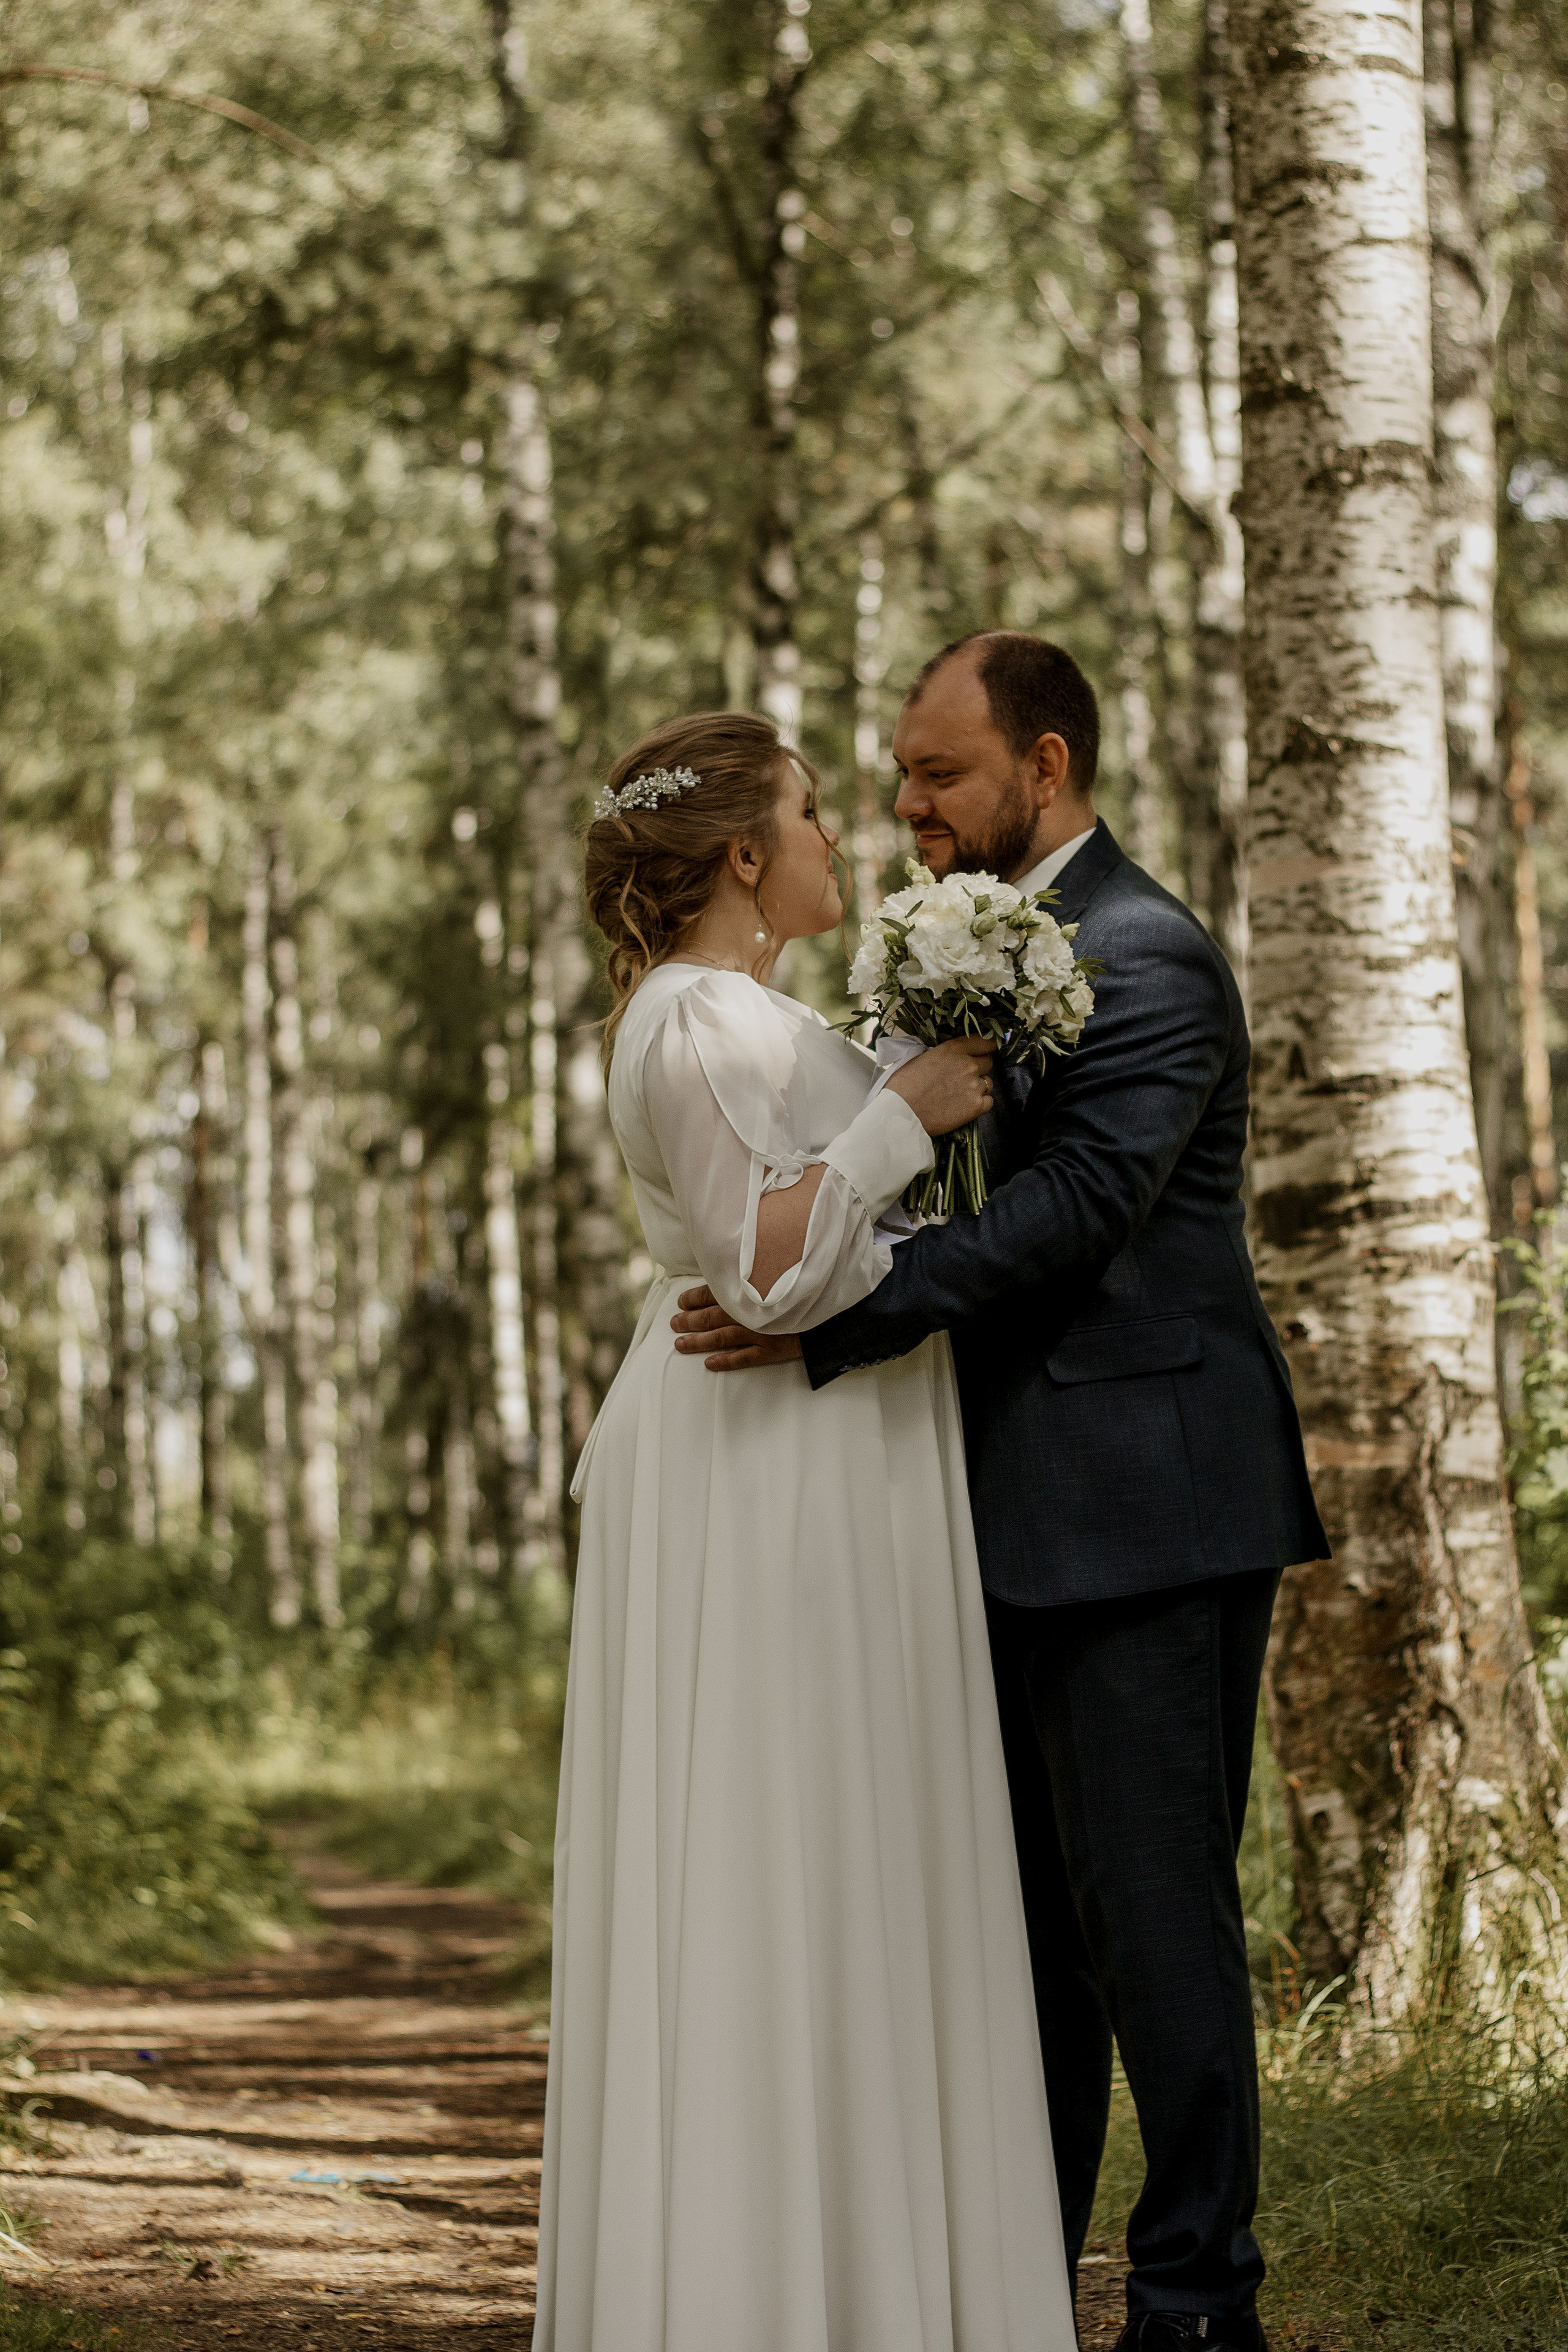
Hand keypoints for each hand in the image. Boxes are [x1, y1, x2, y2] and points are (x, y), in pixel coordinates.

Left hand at [672, 1286, 803, 1370]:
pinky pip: (743, 1358)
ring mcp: (759, 1332)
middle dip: (689, 1320)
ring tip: (680, 1344)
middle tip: (674, 1324)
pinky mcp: (771, 1350)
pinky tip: (709, 1363)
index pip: (713, 1293)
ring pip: (720, 1337)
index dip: (694, 1299)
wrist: (831, 1314)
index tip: (681, 1302)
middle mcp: (749, 1311)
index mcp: (748, 1290)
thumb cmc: (801, 1289)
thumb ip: (754, 1275)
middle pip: (711, 1316)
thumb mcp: (777, 1274)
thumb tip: (729, 1273)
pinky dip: (725, 1361)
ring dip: (698, 1341)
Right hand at [886, 1035, 995, 1135]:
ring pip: (987, 1083)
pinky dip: (980, 1103)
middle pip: (988, 1062)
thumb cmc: (903, 1086)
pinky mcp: (976, 1106)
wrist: (900, 1113)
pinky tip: (964, 1106)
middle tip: (962, 1078)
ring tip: (959, 1095)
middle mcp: (968, 1065)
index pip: (985, 1041)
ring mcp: (974, 1086)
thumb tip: (950, 1055)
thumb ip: (942, 1053)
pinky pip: (988, 1101)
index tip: (984, 1050)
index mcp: (953, 1049)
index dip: (986, 1046)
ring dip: (977, 1087)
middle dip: (978, 1068)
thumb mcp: (920, 1057)